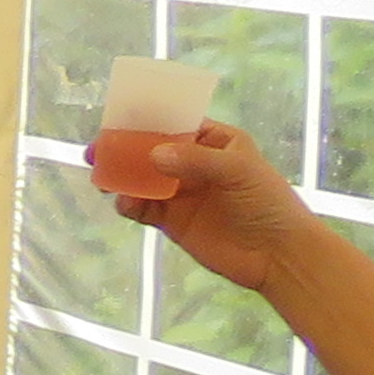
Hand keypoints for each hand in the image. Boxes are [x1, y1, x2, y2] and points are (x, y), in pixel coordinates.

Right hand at [115, 122, 322, 297]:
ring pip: (142, 179)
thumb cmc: (267, 203)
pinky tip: (125, 204)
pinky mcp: (172, 221)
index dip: (147, 120)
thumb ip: (195, 160)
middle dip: (124, 150)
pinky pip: (143, 208)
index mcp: (215, 141)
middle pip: (151, 150)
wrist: (277, 255)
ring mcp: (181, 192)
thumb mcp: (237, 171)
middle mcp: (194, 163)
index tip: (119, 120)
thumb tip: (152, 155)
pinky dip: (130, 204)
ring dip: (122, 177)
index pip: (175, 123)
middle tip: (96, 151)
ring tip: (104, 179)